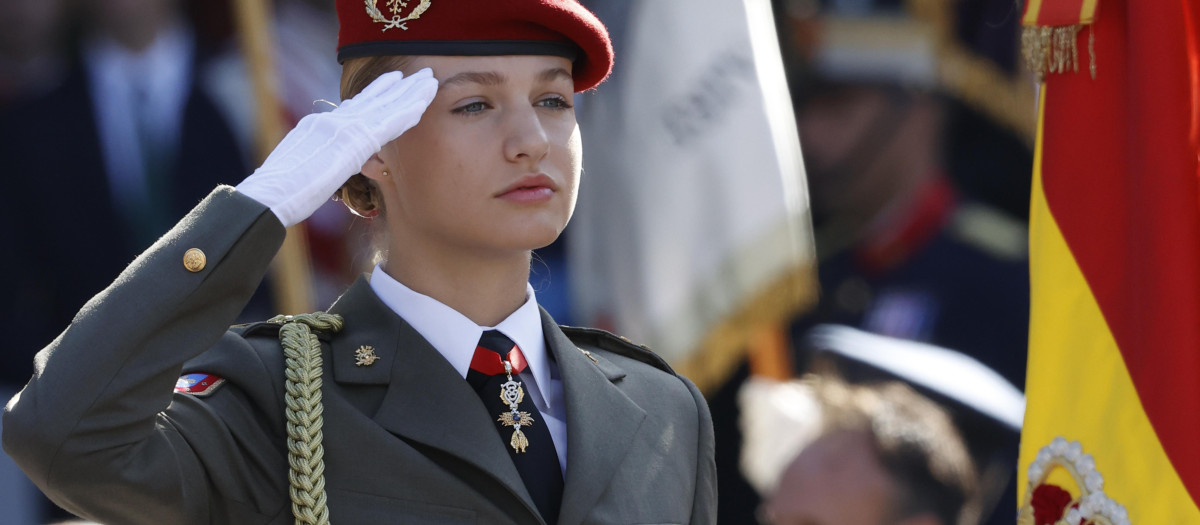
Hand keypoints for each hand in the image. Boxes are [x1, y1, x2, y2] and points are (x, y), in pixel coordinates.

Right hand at [236, 68, 437, 226]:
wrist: (269, 195)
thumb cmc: (278, 195)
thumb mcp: (299, 170)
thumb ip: (318, 161)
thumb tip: (327, 165)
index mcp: (318, 126)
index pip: (353, 107)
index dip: (376, 93)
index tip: (392, 82)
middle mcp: (331, 121)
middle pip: (371, 99)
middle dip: (397, 87)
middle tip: (419, 74)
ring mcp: (341, 128)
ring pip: (385, 105)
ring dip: (410, 92)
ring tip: (430, 78)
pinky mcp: (352, 142)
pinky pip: (388, 123)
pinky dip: (407, 110)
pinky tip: (424, 102)